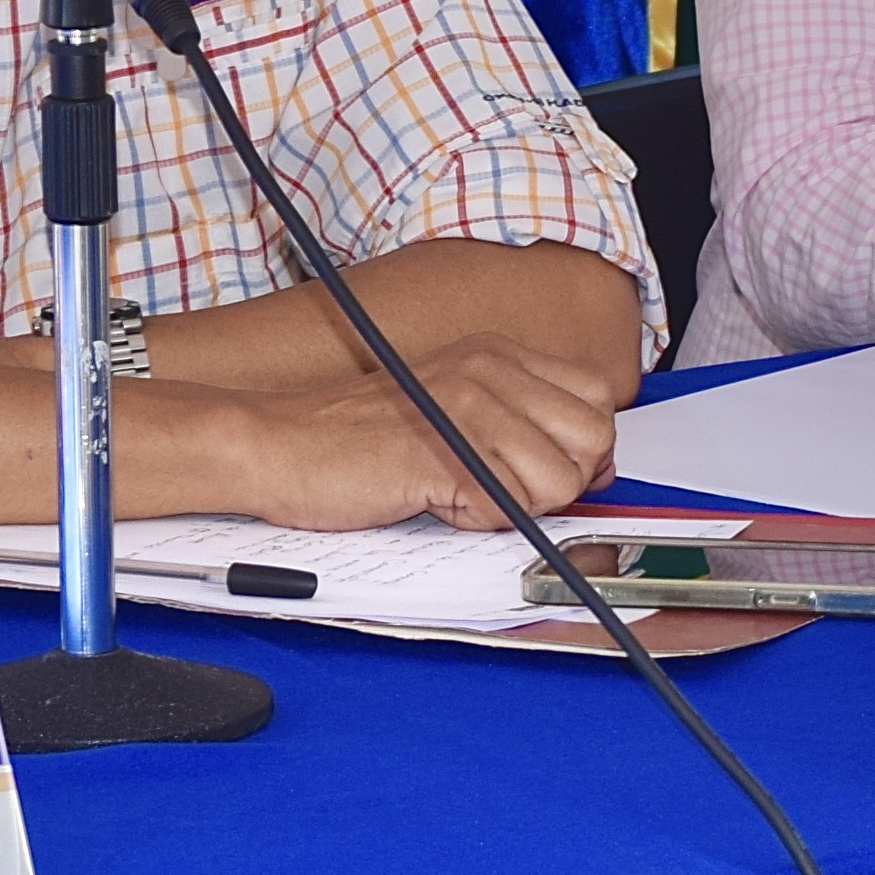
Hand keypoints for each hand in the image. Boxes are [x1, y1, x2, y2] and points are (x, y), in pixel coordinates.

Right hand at [222, 337, 623, 532]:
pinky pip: (511, 506)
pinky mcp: (449, 453)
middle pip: (594, 438)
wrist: (277, 445)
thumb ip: (516, 421)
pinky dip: (479, 521)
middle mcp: (492, 370)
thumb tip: (588, 460)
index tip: (545, 470)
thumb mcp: (451, 406)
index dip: (581, 448)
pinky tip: (435, 501)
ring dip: (516, 506)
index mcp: (496, 354)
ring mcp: (472, 408)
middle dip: (559, 482)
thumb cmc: (352, 437)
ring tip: (457, 492)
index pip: (597, 398)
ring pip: (561, 480)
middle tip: (501, 489)